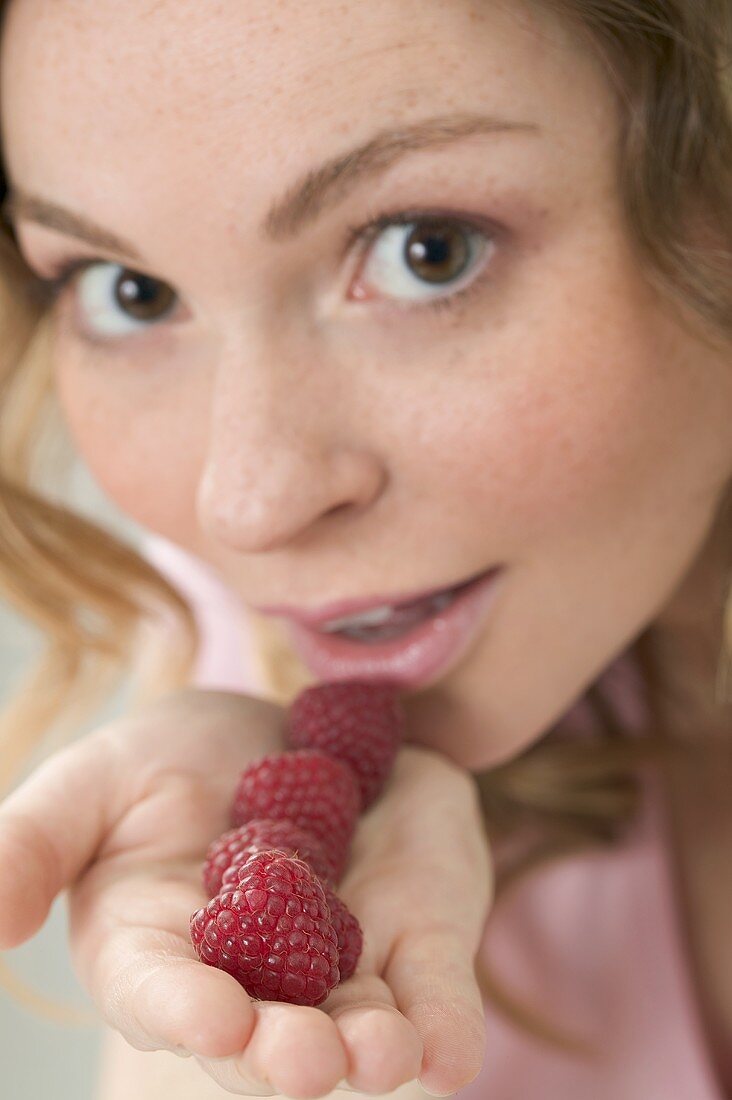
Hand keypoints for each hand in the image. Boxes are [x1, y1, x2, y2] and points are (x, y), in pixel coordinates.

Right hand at [0, 689, 491, 1097]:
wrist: (290, 720)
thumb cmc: (178, 758)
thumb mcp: (99, 777)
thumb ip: (35, 841)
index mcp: (158, 947)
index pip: (161, 991)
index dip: (183, 1007)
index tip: (213, 1015)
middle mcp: (249, 974)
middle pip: (262, 1029)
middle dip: (283, 1052)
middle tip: (308, 1062)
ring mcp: (337, 958)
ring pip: (351, 1020)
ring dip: (370, 1048)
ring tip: (386, 1055)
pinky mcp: (409, 931)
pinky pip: (428, 984)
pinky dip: (443, 1021)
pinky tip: (451, 1055)